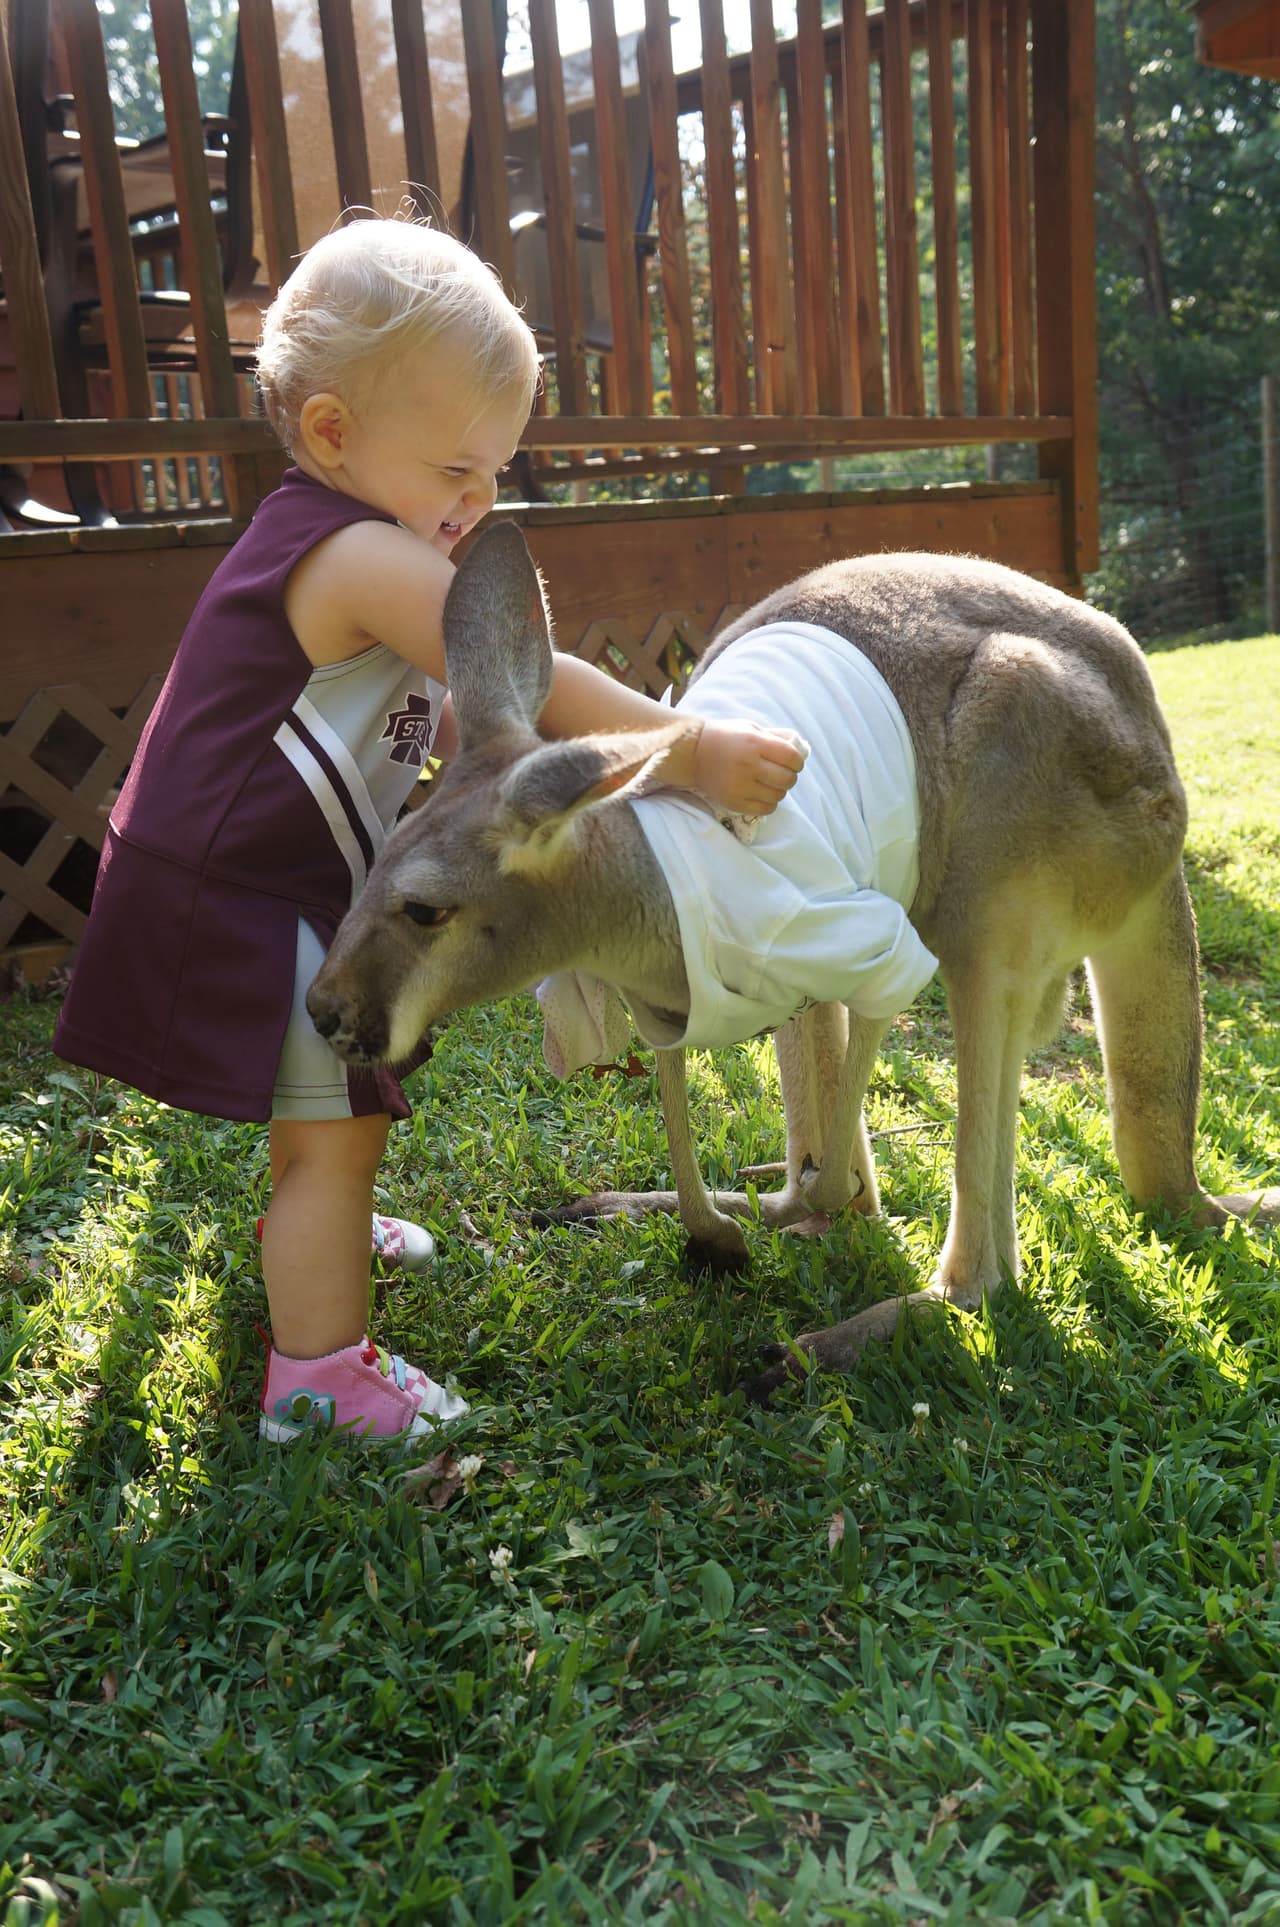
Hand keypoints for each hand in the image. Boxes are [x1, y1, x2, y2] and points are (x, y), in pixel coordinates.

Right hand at [691, 720, 808, 816]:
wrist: (694, 754)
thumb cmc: (726, 737)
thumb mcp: (751, 728)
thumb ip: (776, 737)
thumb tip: (801, 749)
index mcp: (755, 743)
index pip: (792, 757)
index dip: (798, 761)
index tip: (793, 761)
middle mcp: (748, 765)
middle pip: (788, 779)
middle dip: (790, 776)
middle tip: (782, 773)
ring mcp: (740, 786)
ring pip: (778, 796)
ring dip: (779, 790)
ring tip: (769, 783)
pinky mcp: (734, 802)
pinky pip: (765, 809)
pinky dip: (769, 803)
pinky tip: (762, 793)